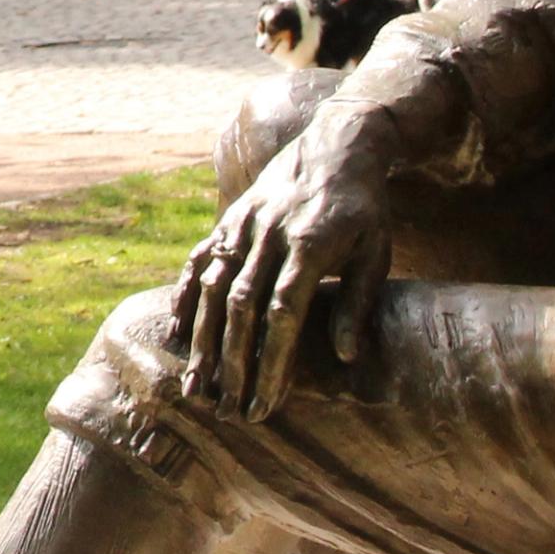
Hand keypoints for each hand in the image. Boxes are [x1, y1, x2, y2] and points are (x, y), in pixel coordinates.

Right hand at [164, 127, 393, 421]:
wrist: (337, 144)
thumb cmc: (364, 208)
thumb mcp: (376, 252)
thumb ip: (358, 303)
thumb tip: (345, 358)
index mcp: (310, 243)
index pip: (284, 313)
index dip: (274, 361)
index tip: (266, 403)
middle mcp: (269, 233)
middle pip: (242, 307)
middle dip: (232, 363)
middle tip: (227, 409)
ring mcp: (243, 224)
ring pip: (213, 288)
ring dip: (202, 340)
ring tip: (196, 385)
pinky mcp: (229, 219)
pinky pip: (199, 260)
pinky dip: (185, 296)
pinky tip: (178, 333)